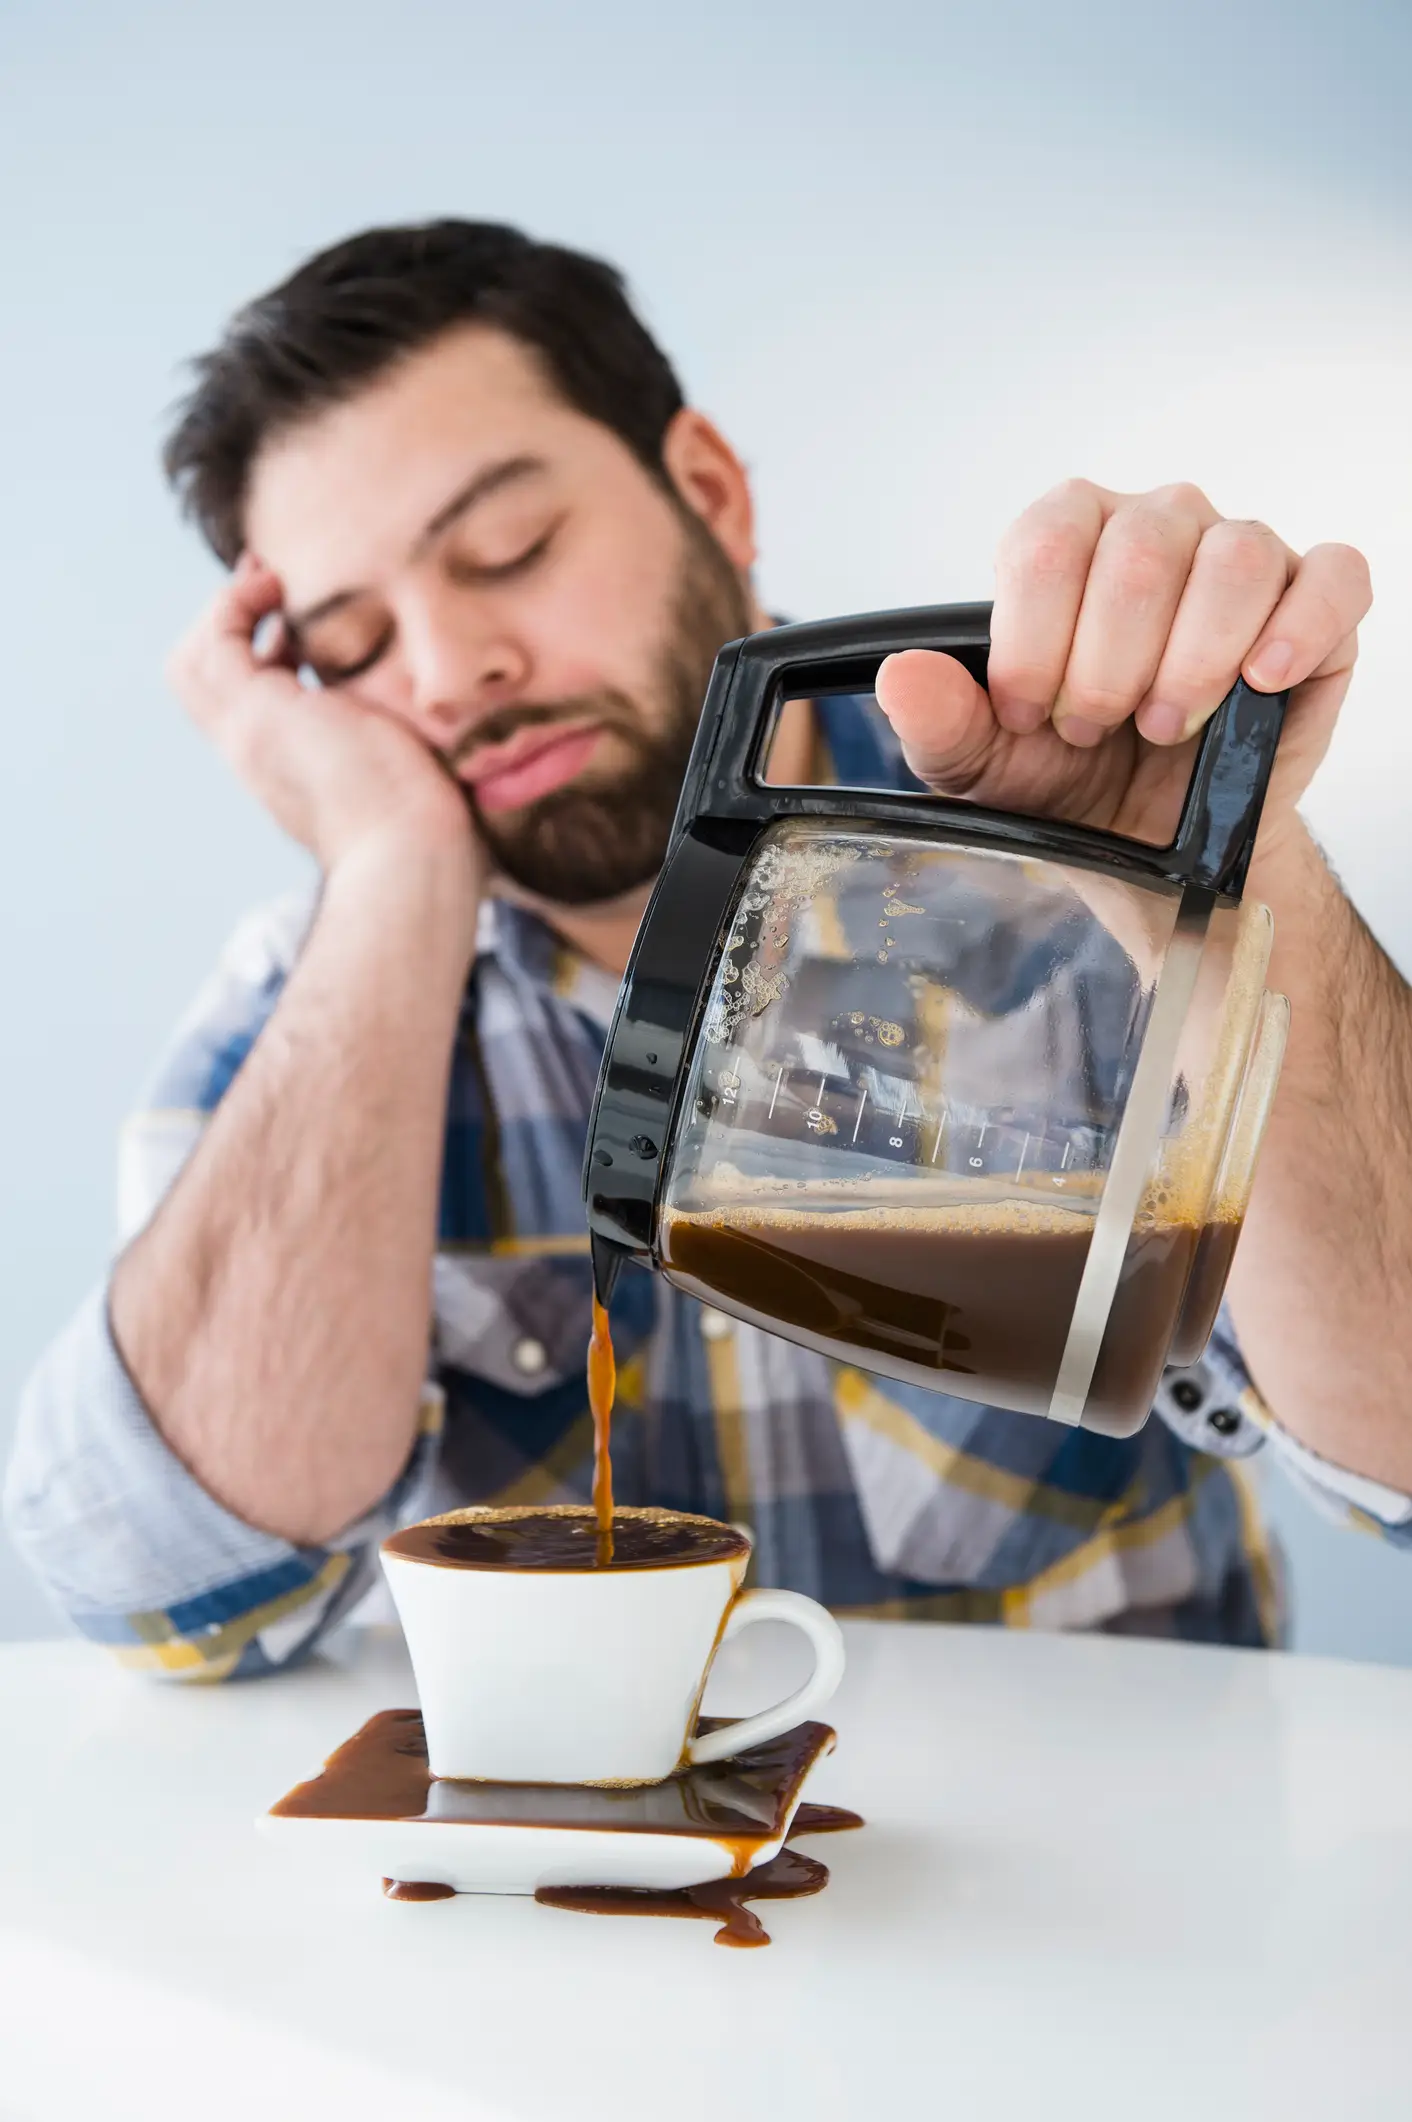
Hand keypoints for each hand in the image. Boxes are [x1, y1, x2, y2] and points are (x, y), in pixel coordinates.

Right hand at [167, 554, 474, 872]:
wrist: (414, 855)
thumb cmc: (430, 831)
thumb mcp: (406, 772)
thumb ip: (402, 743)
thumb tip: (449, 725)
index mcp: (290, 770)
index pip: (247, 704)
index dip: (261, 655)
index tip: (296, 625)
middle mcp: (258, 755)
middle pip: (201, 683)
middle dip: (225, 626)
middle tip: (268, 585)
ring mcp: (251, 736)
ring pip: (195, 663)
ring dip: (225, 611)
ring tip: (271, 579)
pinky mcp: (259, 715)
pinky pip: (219, 643)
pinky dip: (236, 605)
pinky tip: (277, 586)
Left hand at [874, 480, 1371, 859]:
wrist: (1146, 839)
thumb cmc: (1066, 776)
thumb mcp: (981, 764)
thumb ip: (939, 720)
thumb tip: (902, 677)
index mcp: (1068, 540)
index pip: (1050, 543)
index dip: (1035, 640)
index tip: (1028, 713)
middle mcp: (1157, 526)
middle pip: (1139, 550)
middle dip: (1108, 663)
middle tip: (1097, 730)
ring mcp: (1240, 555)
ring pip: (1233, 557)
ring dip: (1191, 659)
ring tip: (1167, 725)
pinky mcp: (1315, 601)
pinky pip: (1331, 578)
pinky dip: (1299, 627)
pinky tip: (1261, 682)